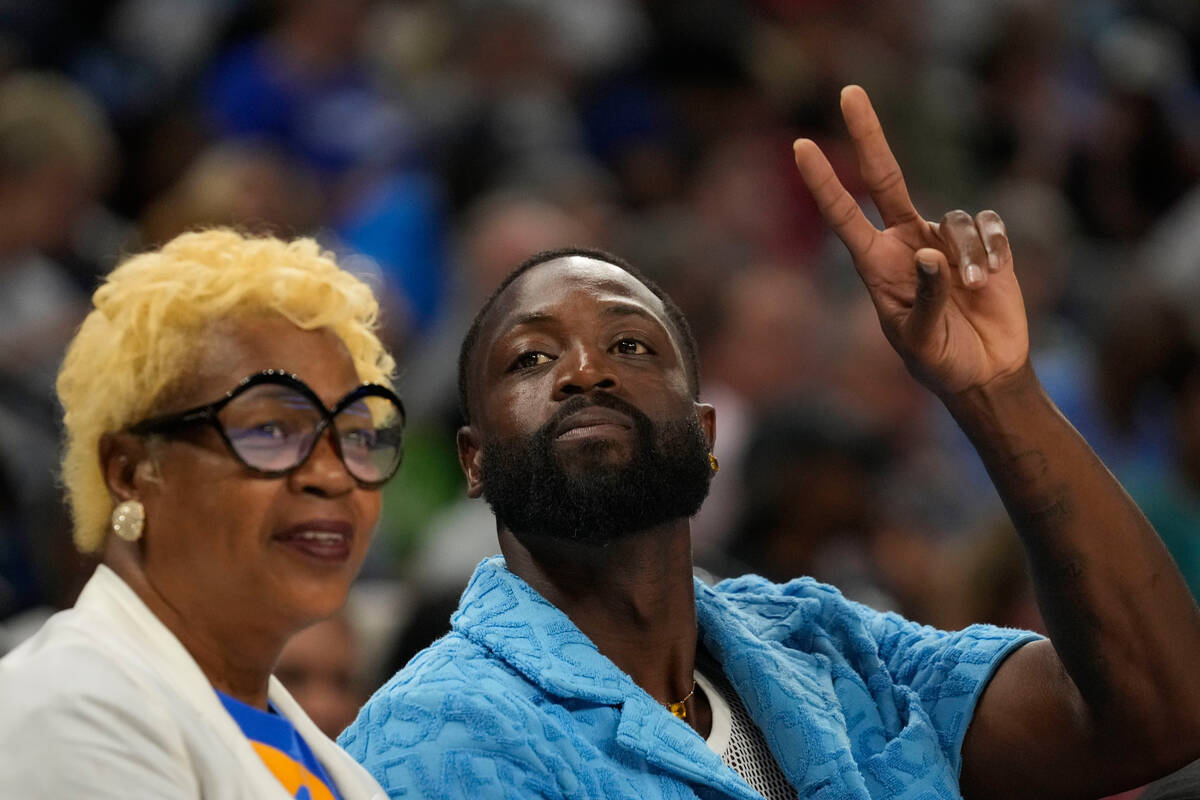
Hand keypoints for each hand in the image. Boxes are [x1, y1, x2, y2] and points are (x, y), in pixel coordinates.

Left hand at [793, 85, 1028, 395]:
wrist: (984, 373)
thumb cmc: (939, 362)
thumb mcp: (920, 340)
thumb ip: (924, 298)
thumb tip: (929, 254)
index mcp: (876, 265)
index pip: (843, 215)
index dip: (823, 182)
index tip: (799, 147)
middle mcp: (906, 242)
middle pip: (885, 176)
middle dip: (868, 134)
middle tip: (849, 91)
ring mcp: (944, 240)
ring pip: (954, 217)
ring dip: (966, 253)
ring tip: (974, 289)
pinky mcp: (984, 243)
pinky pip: (988, 223)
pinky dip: (991, 248)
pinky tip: (992, 277)